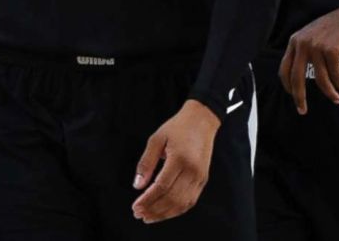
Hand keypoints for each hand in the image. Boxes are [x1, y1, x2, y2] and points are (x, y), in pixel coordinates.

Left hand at [132, 100, 219, 223]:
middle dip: (154, 209)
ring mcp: (200, 177)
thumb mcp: (156, 139)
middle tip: (139, 214)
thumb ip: (146, 163)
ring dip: (165, 213)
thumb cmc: (177, 128)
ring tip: (149, 217)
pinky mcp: (203, 180)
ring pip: (182, 203)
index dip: (148, 199)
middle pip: (172, 198)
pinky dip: (177, 210)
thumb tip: (137, 185)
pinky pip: (190, 200)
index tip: (135, 206)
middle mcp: (193, 171)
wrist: (202, 121)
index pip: (162, 186)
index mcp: (180, 159)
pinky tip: (164, 212)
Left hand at [279, 0, 338, 113]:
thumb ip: (303, 50)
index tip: (292, 97)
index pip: (284, 68)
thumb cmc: (336, 28)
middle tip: (302, 111)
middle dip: (299, 97)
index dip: (287, 85)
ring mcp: (317, 46)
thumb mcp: (312, 35)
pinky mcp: (332, 50)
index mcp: (295, 41)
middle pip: (296, 77)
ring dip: (328, 92)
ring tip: (336, 99)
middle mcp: (302, 43)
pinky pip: (335, 75)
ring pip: (319, 79)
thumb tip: (298, 75)